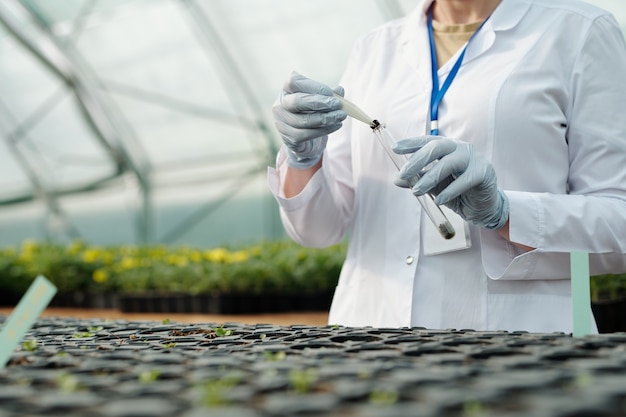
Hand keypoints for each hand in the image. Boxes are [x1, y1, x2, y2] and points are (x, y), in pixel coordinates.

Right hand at [272, 72, 346, 168]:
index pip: (294, 83)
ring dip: (326, 118)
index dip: (313, 87)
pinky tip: (336, 125)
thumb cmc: (313, 114)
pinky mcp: (288, 138)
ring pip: (304, 120)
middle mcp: (279, 105)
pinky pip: (307, 134)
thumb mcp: (321, 101)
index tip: (331, 93)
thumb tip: (339, 90)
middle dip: (319, 103)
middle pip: (297, 102)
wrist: (307, 140)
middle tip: (338, 104)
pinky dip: (324, 130)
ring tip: (341, 116)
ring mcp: (281, 123)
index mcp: (286, 91)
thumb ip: (329, 95)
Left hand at [393, 135, 508, 229]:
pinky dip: (450, 191)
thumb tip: (397, 180)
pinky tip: (439, 200)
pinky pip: (464, 180)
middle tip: (403, 174)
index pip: (427, 141)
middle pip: (437, 147)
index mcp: (447, 147)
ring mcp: (473, 158)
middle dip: (417, 160)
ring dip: (430, 177)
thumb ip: (418, 181)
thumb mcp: (433, 187)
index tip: (395, 148)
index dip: (411, 143)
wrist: (481, 207)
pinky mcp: (484, 172)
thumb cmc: (456, 192)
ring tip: (416, 191)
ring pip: (449, 163)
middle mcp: (460, 148)